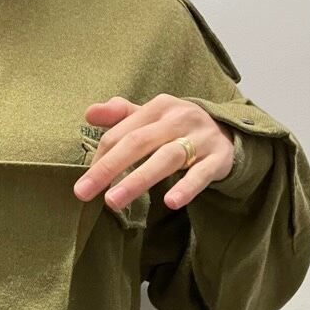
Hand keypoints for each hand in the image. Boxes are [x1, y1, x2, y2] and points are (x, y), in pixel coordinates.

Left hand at [73, 95, 234, 210]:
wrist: (227, 133)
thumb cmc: (176, 128)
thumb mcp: (150, 118)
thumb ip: (120, 116)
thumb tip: (89, 113)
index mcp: (158, 107)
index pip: (121, 133)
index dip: (101, 159)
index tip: (84, 184)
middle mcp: (178, 118)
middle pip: (138, 143)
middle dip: (108, 168)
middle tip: (83, 193)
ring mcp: (200, 138)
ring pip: (165, 158)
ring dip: (137, 180)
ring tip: (113, 202)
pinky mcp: (219, 158)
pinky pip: (201, 174)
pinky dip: (186, 188)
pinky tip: (170, 202)